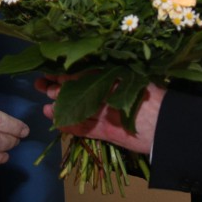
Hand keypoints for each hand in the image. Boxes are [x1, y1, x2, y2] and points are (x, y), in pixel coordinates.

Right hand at [35, 75, 164, 155]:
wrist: (162, 126)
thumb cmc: (138, 95)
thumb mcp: (111, 80)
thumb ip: (88, 78)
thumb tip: (64, 75)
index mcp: (108, 77)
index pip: (81, 71)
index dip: (63, 71)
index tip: (46, 70)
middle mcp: (105, 93)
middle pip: (76, 90)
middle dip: (56, 88)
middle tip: (39, 86)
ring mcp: (105, 113)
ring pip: (77, 109)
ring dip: (60, 107)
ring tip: (46, 107)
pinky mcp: (106, 131)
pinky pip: (84, 128)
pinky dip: (70, 126)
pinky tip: (55, 122)